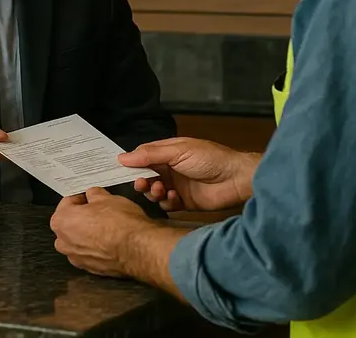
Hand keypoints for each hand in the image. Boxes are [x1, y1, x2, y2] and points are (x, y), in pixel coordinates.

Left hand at [50, 187, 152, 277]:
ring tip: (105, 227)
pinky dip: (96, 248)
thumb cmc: (121, 224)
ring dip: (87, 234)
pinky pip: (89, 254)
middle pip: (68, 224)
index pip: (67, 203)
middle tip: (98, 211)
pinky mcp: (90, 268)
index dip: (81, 198)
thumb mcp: (108, 198)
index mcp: (62, 221)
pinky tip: (109, 242)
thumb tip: (94, 196)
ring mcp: (76, 258)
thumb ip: (95, 195)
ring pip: (77, 242)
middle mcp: (64, 242)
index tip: (90, 198)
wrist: (137, 249)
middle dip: (81, 217)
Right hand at [119, 137, 259, 211]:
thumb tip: (123, 157)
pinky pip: (167, 204)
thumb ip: (151, 154)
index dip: (132, 164)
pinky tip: (173, 197)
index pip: (143, 157)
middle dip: (142, 180)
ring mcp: (177, 186)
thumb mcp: (179, 151)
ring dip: (153, 192)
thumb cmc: (210, 158)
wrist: (236, 179)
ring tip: (160, 189)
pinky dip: (166, 202)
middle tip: (142, 184)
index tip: (119, 170)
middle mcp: (171, 169)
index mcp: (169, 153)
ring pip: (154, 192)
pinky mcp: (184, 202)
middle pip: (146, 176)